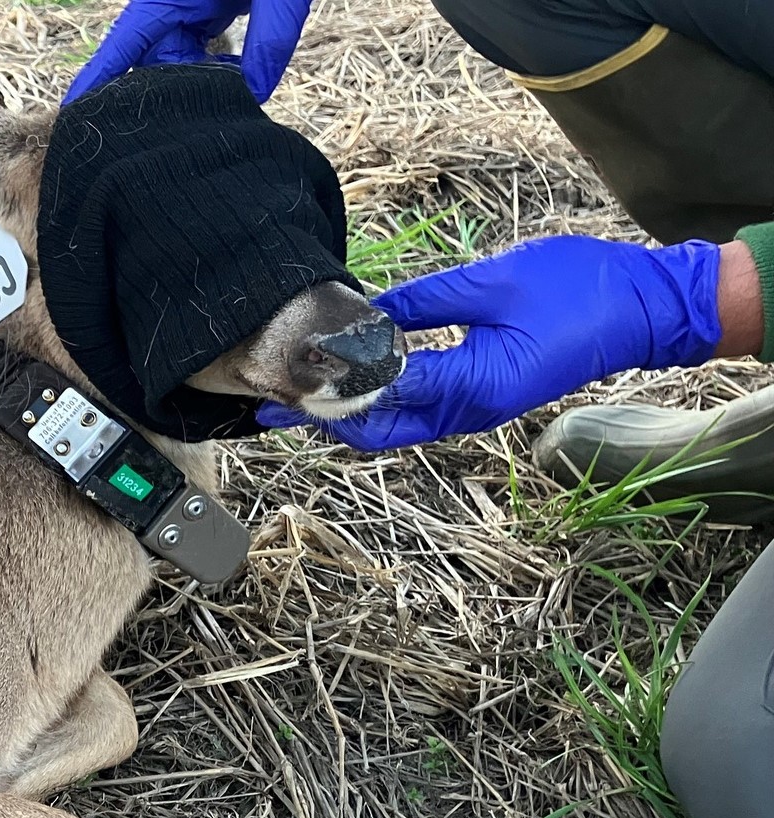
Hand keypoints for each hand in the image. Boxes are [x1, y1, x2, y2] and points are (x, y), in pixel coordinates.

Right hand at [64, 0, 312, 103]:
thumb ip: (270, 40)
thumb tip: (255, 94)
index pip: (122, 43)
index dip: (97, 79)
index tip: (73, 112)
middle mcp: (170, 5)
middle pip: (154, 63)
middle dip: (177, 89)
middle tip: (209, 108)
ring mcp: (189, 10)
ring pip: (180, 63)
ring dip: (205, 81)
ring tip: (239, 84)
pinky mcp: (209, 14)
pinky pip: (201, 54)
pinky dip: (220, 71)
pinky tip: (243, 76)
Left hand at [256, 236, 726, 451]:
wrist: (645, 307)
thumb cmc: (577, 289)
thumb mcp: (490, 283)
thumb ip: (422, 302)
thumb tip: (364, 314)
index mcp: (472, 385)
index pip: (381, 397)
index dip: (328, 389)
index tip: (282, 377)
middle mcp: (470, 410)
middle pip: (379, 432)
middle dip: (324, 421)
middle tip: (272, 400)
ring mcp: (477, 409)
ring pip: (396, 428)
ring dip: (347, 415)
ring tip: (297, 393)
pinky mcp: (482, 397)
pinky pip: (419, 412)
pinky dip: (379, 403)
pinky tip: (350, 378)